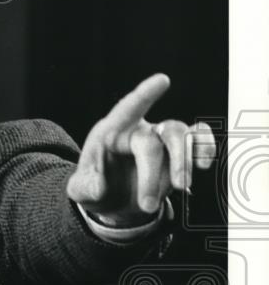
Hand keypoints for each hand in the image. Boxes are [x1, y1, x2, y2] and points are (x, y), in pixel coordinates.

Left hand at [67, 74, 215, 224]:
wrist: (114, 202)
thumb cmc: (95, 189)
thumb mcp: (80, 191)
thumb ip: (84, 188)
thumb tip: (98, 186)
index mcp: (110, 133)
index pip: (126, 109)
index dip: (144, 95)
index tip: (163, 80)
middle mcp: (137, 131)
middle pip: (152, 140)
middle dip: (151, 174)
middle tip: (147, 205)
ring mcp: (160, 139)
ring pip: (179, 137)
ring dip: (182, 163)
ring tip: (180, 187)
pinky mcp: (177, 151)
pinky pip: (197, 138)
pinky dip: (204, 146)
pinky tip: (203, 163)